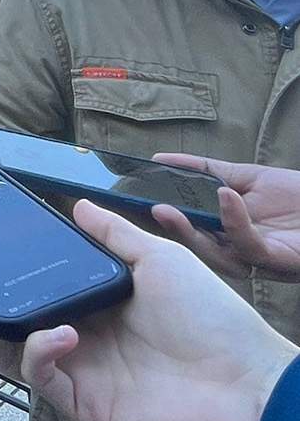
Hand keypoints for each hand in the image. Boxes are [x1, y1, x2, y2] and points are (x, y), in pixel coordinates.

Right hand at [0, 199, 297, 420]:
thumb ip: (115, 234)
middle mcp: (76, 335)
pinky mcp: (84, 402)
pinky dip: (39, 351)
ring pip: (7, 348)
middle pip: (1, 317)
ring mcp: (78, 370)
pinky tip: (60, 332)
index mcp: (91, 302)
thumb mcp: (161, 259)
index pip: (26, 283)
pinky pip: (41, 375)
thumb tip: (79, 203)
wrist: (249, 381)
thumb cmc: (214, 320)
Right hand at [149, 154, 299, 280]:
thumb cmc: (297, 196)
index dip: (163, 218)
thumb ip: (205, 171)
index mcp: (226, 234)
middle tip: (149, 209)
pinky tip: (225, 196)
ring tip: (170, 208)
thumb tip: (160, 160)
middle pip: (197, 248)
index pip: (188, 229)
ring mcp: (258, 259)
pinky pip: (249, 247)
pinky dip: (233, 221)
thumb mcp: (246, 178)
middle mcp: (239, 252)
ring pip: (217, 256)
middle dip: (171, 231)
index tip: (136, 199)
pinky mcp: (278, 260)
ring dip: (191, 234)